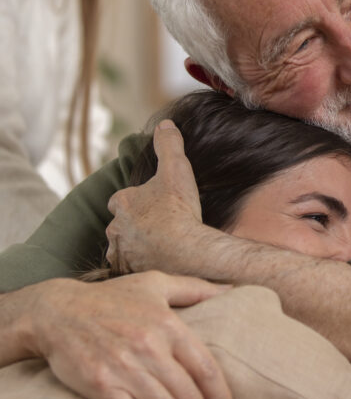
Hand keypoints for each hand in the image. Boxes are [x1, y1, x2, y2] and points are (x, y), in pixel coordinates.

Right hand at [25, 271, 233, 398]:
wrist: (58, 311)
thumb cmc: (111, 298)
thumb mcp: (155, 284)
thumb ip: (195, 288)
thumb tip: (231, 291)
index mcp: (169, 325)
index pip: (205, 368)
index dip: (220, 397)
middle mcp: (150, 347)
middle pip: (187, 395)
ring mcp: (125, 368)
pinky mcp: (102, 386)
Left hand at [106, 120, 214, 274]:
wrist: (187, 252)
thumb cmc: (179, 211)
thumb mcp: (177, 169)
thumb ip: (169, 145)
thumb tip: (165, 124)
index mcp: (123, 203)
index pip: (121, 200)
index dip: (136, 201)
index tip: (153, 205)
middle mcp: (115, 229)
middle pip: (120, 225)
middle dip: (133, 226)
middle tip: (157, 227)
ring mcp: (121, 253)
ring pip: (123, 248)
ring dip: (135, 247)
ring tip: (158, 248)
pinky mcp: (128, 273)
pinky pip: (129, 269)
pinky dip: (139, 266)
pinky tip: (156, 265)